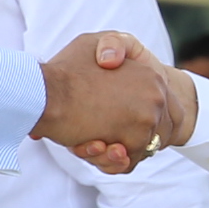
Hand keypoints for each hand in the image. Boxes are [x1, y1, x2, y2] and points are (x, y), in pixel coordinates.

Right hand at [41, 32, 172, 173]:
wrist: (43, 92)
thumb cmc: (66, 67)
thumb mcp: (94, 44)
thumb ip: (112, 47)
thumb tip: (112, 62)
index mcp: (153, 77)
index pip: (165, 109)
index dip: (141, 118)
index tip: (116, 119)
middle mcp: (156, 98)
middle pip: (153, 132)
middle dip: (126, 137)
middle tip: (97, 135)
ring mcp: (146, 121)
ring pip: (137, 150)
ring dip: (112, 151)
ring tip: (91, 140)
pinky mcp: (131, 143)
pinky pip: (126, 164)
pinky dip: (109, 162)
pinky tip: (91, 145)